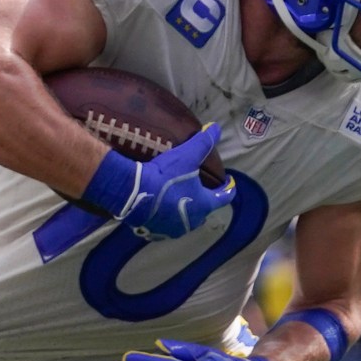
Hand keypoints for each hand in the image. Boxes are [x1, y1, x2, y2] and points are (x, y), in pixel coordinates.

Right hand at [94, 126, 235, 240]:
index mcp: (204, 204)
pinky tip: (160, 211)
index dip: (228, 188)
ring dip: (185, 212)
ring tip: (180, 200)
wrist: (132, 193)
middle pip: (204, 212)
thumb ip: (204, 142)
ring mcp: (173, 230)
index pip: (224, 198)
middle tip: (200, 190)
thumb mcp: (187, 155)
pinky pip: (165, 227)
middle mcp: (192, 221)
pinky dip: (166, 219)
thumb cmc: (166, 176)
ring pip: (185, 221)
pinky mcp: (155, 233)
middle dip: (204, 202)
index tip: (228, 181)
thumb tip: (216, 128)